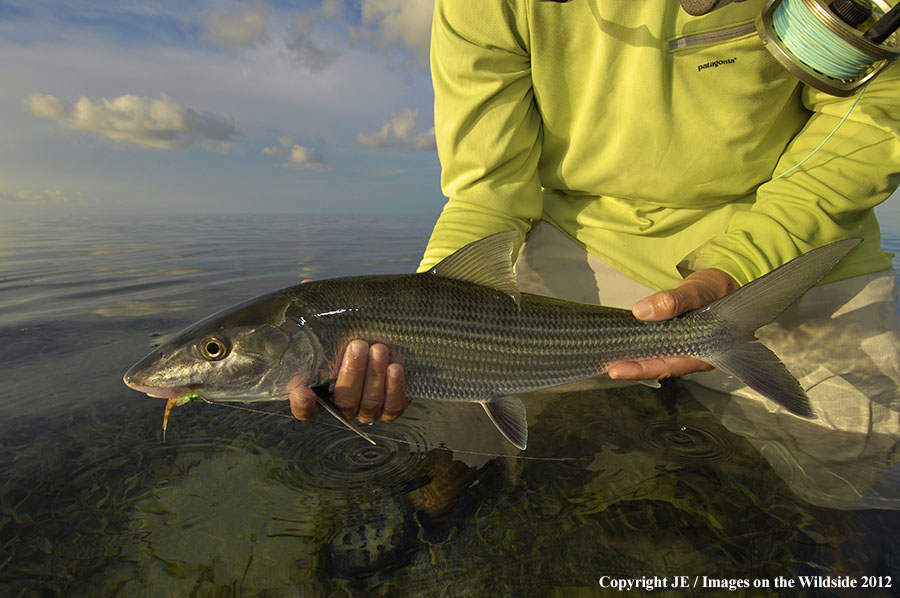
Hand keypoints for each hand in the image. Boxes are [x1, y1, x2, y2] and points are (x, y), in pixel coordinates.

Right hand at [289, 340, 408, 423]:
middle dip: (352, 372)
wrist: (382, 347)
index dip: (302, 404)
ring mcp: (367, 412)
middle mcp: (343, 409)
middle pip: (345, 401)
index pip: (305, 409)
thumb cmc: (354, 346)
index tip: (302, 393)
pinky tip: (395, 366)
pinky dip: (395, 385)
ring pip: (370, 402)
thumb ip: (321, 351)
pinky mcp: (390, 410)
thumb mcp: (335, 345)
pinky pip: (393, 405)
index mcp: (321, 395)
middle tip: (358, 346)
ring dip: (375, 374)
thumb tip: (308, 350)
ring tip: (379, 350)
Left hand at [608, 268, 738, 380]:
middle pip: (660, 367)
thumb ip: (675, 301)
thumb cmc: (717, 290)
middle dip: (633, 369)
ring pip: (657, 360)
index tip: (618, 370)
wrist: (722, 286)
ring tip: (608, 360)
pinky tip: (622, 348)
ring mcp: (684, 349)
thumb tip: (642, 311)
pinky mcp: (675, 340)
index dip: (644, 370)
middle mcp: (694, 355)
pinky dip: (640, 348)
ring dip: (634, 360)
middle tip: (607, 368)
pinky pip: (656, 348)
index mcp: (707, 350)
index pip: (671, 365)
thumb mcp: (698, 290)